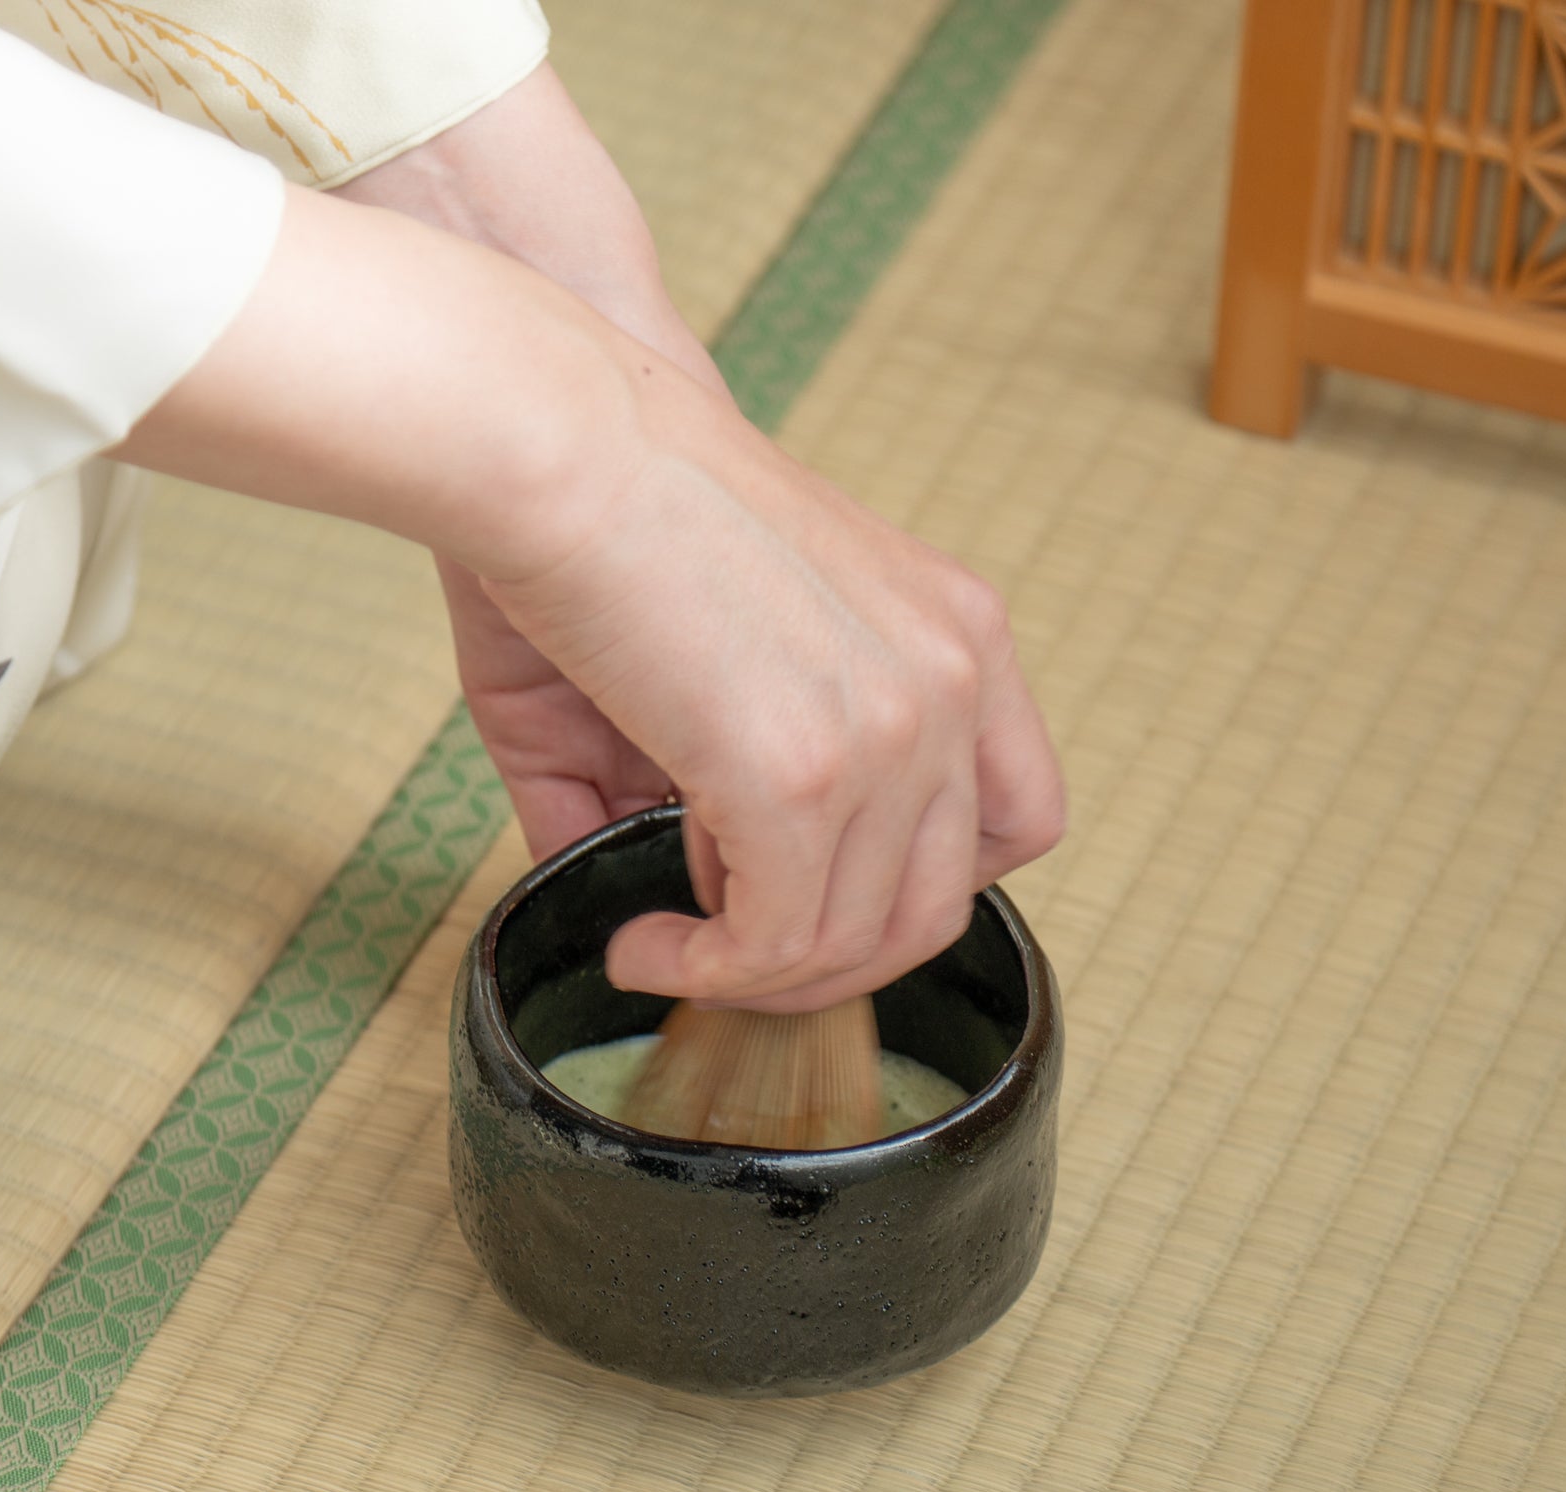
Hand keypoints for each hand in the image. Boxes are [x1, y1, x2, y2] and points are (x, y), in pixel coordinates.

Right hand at [337, 65, 1062, 1004]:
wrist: (548, 441)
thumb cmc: (598, 523)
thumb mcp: (695, 669)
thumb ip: (709, 788)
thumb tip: (662, 917)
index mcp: (955, 632)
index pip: (1018, 818)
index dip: (921, 885)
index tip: (821, 893)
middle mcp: (953, 677)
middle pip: (942, 907)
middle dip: (827, 963)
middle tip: (728, 958)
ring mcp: (889, 729)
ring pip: (859, 942)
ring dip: (753, 976)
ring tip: (664, 945)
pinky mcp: (799, 772)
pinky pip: (778, 941)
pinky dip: (705, 971)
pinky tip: (642, 947)